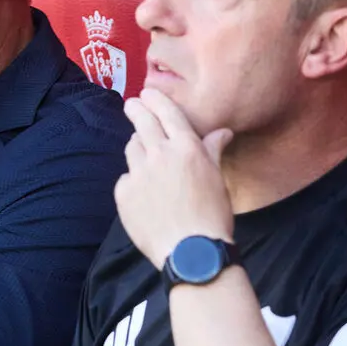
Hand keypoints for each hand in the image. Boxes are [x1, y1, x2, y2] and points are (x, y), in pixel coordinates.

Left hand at [115, 88, 233, 268]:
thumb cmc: (212, 216)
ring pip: (132, 149)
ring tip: (145, 157)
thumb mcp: (217, 179)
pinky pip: (126, 178)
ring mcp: (138, 172)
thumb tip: (222, 132)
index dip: (155, 100)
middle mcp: (160, 154)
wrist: (191, 251)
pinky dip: (134, 180)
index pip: (166, 112)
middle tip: (132, 105)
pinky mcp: (124, 192)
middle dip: (136, 110)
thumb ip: (213, 150)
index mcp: (186, 147)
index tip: (146, 94)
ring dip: (137, 147)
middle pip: (142, 123)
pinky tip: (145, 195)